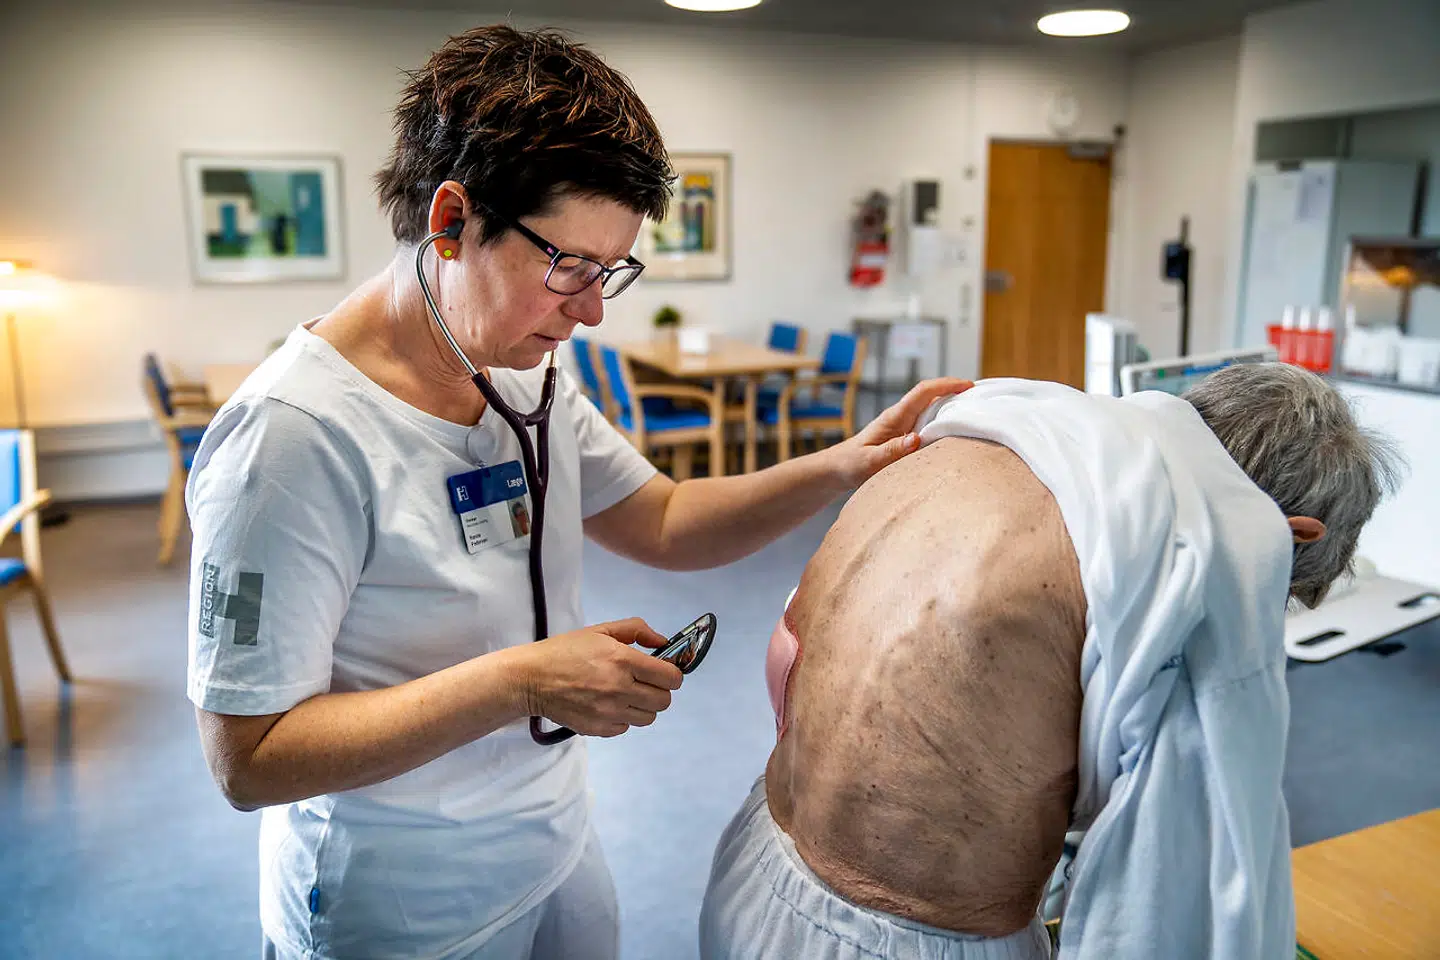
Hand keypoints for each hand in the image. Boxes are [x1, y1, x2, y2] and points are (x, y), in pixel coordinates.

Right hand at [515, 618, 683, 737]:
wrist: (531, 679)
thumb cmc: (564, 651)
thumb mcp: (600, 630)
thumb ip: (636, 630)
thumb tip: (662, 640)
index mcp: (623, 660)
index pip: (671, 678)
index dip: (672, 674)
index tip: (662, 671)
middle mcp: (619, 688)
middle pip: (664, 701)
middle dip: (659, 690)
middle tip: (644, 682)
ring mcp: (609, 712)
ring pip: (648, 717)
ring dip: (643, 706)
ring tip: (625, 694)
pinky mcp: (598, 729)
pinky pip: (626, 728)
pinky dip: (622, 718)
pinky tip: (608, 704)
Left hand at [827, 377, 972, 486]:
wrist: (837, 469)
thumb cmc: (851, 464)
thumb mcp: (869, 462)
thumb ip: (891, 452)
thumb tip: (916, 439)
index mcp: (894, 416)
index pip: (923, 392)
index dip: (946, 385)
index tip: (968, 385)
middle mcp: (901, 416)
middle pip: (932, 395)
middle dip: (956, 391)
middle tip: (983, 397)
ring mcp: (904, 425)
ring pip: (932, 408)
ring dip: (953, 406)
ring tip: (978, 411)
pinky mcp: (906, 436)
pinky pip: (929, 423)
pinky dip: (945, 422)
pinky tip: (958, 430)